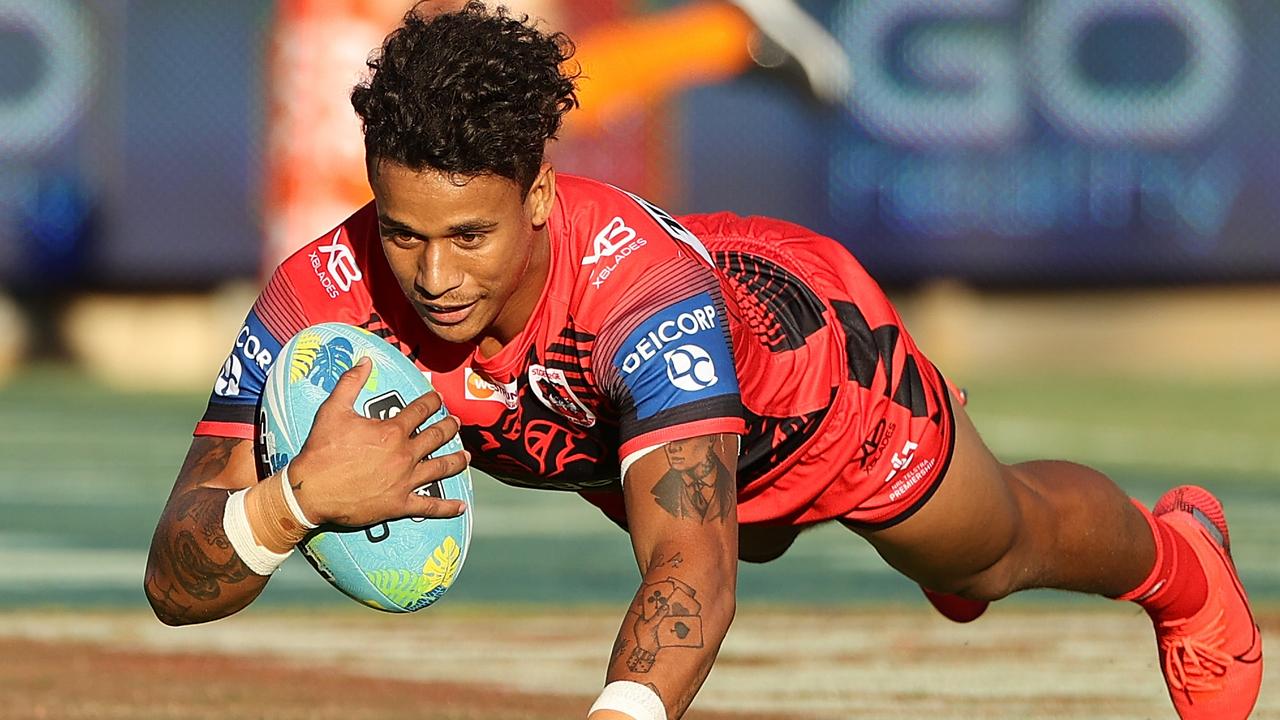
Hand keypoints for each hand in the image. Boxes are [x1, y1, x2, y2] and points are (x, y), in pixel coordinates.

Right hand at [287, 358, 468, 525]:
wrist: (310, 490)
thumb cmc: (321, 451)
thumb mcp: (333, 410)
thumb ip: (350, 382)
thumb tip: (365, 360)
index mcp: (392, 431)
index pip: (421, 411)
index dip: (432, 402)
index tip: (438, 399)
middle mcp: (405, 454)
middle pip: (436, 437)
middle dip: (449, 428)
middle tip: (456, 423)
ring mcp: (405, 480)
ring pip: (440, 468)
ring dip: (456, 461)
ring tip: (466, 456)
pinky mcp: (400, 504)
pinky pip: (429, 506)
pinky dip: (447, 507)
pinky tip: (460, 507)